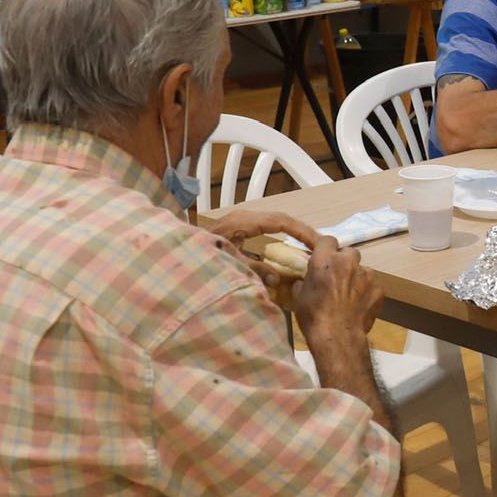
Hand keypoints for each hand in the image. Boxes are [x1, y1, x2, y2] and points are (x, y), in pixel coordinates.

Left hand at [203, 210, 322, 295]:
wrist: (176, 252)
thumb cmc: (200, 257)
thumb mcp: (230, 266)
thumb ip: (255, 271)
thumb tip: (278, 280)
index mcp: (244, 223)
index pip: (282, 222)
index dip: (302, 232)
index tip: (318, 243)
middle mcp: (244, 216)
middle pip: (282, 218)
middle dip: (302, 231)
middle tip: (320, 244)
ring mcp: (241, 219)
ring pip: (275, 220)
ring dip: (293, 231)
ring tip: (309, 244)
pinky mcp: (237, 225)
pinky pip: (266, 225)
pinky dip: (281, 233)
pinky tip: (288, 245)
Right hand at [292, 236, 382, 341]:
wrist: (338, 336)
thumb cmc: (313, 316)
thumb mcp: (299, 295)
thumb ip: (304, 279)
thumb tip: (305, 277)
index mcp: (325, 260)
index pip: (327, 240)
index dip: (325, 249)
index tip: (323, 258)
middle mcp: (348, 261)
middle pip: (349, 252)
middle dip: (344, 261)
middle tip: (337, 277)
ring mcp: (367, 274)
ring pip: (362, 269)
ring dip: (356, 277)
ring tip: (349, 294)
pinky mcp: (380, 288)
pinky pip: (372, 284)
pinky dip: (367, 291)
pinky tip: (360, 304)